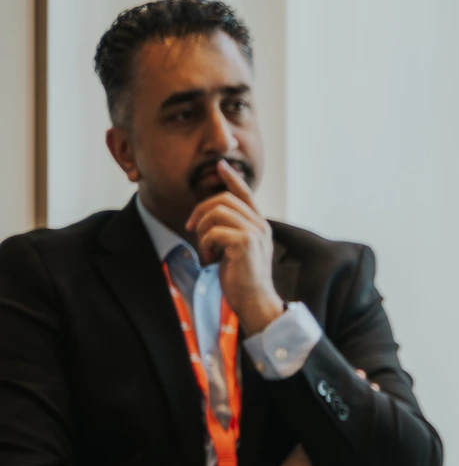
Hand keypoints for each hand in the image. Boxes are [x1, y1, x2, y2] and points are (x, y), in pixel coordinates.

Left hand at [186, 161, 283, 335]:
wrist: (254, 300)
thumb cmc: (242, 277)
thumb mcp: (237, 248)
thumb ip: (231, 229)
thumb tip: (211, 214)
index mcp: (259, 225)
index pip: (245, 193)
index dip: (231, 178)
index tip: (220, 165)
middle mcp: (260, 225)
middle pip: (223, 199)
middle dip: (200, 211)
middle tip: (192, 229)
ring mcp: (254, 233)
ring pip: (217, 213)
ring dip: (202, 230)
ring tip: (205, 248)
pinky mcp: (245, 243)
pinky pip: (214, 231)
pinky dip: (205, 244)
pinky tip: (209, 258)